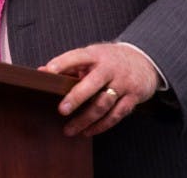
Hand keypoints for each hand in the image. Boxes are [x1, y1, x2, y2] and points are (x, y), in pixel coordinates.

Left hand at [39, 42, 158, 136]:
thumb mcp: (92, 56)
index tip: (48, 72)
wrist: (144, 61)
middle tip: (61, 111)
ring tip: (69, 130)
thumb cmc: (110, 60)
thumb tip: (42, 72)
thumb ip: (69, 65)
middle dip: (76, 98)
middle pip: (92, 84)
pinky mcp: (132, 97)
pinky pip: (116, 115)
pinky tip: (88, 131)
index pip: (76, 57)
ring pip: (103, 104)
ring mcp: (122, 83)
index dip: (62, 63)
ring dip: (85, 119)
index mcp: (96, 55)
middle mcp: (109, 68)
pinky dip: (101, 126)